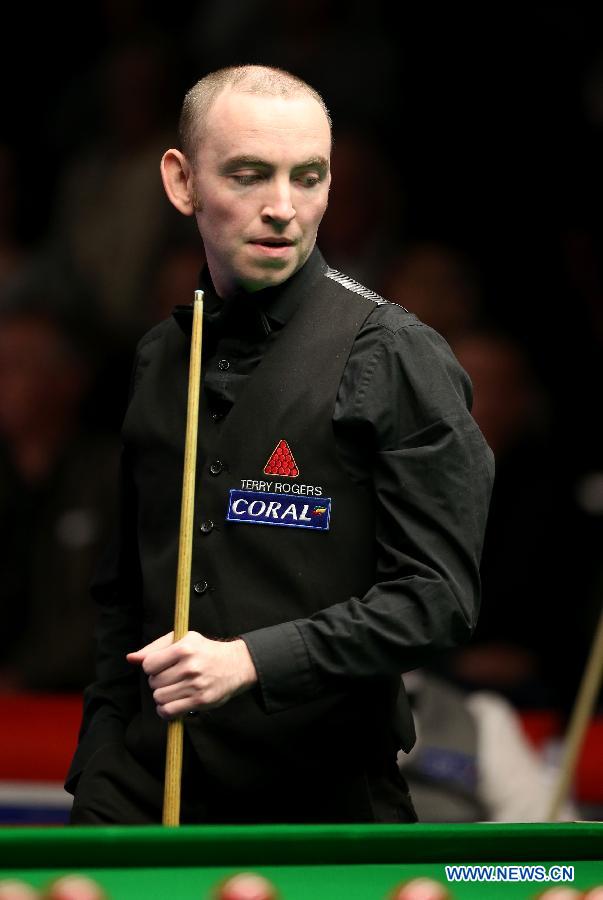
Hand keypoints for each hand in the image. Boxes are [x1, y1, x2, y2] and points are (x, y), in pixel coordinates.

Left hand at [126, 631, 257, 718]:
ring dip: (162, 696)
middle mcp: (190, 666)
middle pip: (154, 682)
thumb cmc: (204, 651)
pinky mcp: (200, 701)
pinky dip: (165, 711)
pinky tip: (171, 703)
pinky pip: (169, 711)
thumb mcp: (183, 640)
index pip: (149, 664)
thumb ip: (155, 648)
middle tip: (171, 678)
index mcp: (184, 648)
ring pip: (159, 698)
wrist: (236, 665)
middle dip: (158, 682)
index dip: (151, 667)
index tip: (160, 667)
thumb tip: (131, 658)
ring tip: (172, 690)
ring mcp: (196, 685)